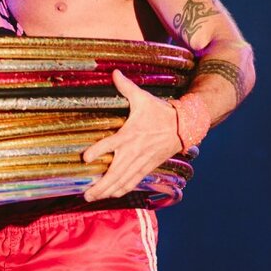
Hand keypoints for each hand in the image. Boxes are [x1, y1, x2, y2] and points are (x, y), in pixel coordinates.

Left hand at [82, 69, 181, 201]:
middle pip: (114, 172)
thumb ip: (126, 87)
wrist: (184, 125)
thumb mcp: (142, 98)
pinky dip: (122, 190)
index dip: (97, 151)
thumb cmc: (160, 112)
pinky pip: (133, 182)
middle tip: (86, 194)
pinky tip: (112, 195)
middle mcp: (134, 151)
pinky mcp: (148, 167)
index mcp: (130, 134)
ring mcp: (141, 162)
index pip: (110, 144)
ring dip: (108, 191)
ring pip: (123, 181)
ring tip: (93, 197)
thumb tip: (114, 72)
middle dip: (100, 185)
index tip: (85, 158)